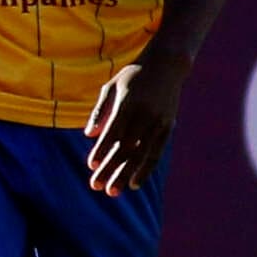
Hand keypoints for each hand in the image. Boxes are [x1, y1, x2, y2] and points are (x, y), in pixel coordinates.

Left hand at [83, 50, 188, 196]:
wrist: (167, 65)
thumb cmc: (133, 76)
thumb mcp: (111, 86)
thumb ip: (99, 110)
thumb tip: (88, 135)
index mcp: (127, 103)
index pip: (112, 132)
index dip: (101, 150)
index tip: (91, 165)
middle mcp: (144, 115)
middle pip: (124, 148)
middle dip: (109, 169)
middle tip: (95, 186)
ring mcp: (158, 122)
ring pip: (140, 155)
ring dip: (124, 175)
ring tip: (112, 191)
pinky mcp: (168, 127)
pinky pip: (156, 153)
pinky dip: (145, 170)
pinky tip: (133, 183)